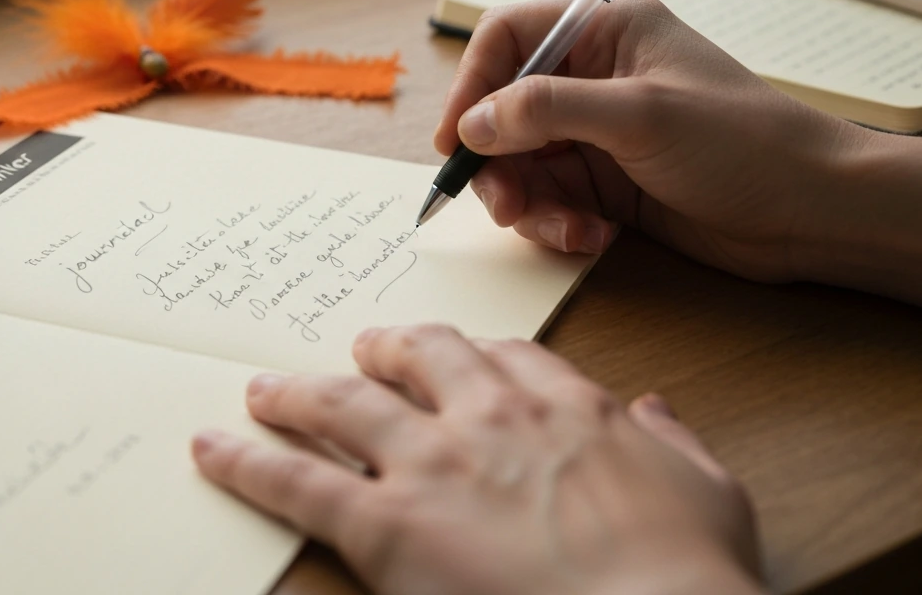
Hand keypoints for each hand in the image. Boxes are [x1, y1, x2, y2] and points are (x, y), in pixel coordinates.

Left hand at [193, 325, 762, 594]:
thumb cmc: (692, 575)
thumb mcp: (708, 492)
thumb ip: (675, 441)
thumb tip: (656, 409)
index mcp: (567, 406)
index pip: (506, 358)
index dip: (474, 357)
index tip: (459, 360)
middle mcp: (489, 418)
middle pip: (420, 357)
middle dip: (385, 350)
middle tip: (361, 353)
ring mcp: (433, 465)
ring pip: (345, 404)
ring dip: (299, 393)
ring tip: (266, 389)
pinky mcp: (386, 524)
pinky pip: (300, 482)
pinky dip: (248, 462)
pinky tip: (214, 449)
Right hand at [435, 0, 921, 299]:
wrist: (812, 213)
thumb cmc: (743, 143)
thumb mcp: (639, 115)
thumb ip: (547, 110)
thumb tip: (473, 124)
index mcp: (605, 33)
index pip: (508, 39)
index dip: (471, 85)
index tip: (455, 141)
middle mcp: (594, 78)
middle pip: (503, 111)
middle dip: (498, 162)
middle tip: (505, 204)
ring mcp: (599, 134)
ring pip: (521, 164)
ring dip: (529, 203)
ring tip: (564, 229)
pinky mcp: (607, 183)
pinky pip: (551, 200)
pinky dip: (558, 224)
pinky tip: (593, 238)